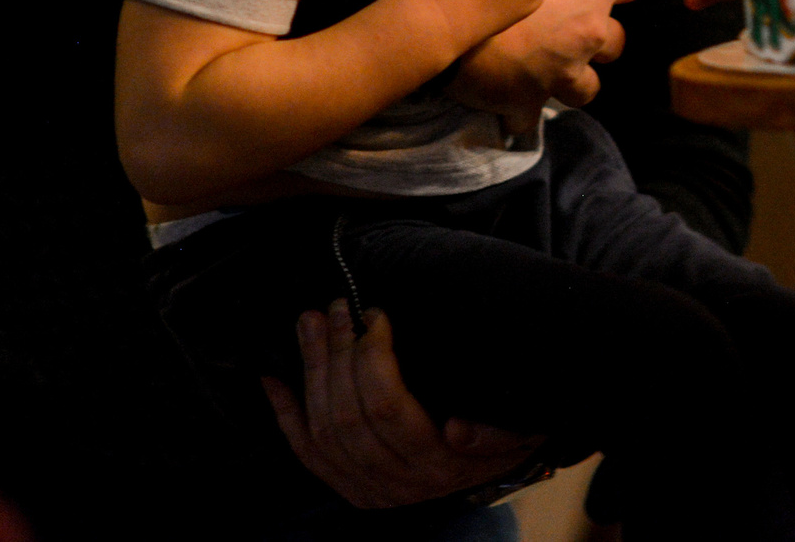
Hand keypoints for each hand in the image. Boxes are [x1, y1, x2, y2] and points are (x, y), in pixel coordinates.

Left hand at [263, 299, 543, 508]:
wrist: (491, 471)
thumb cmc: (507, 434)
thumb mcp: (520, 430)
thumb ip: (496, 432)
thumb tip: (458, 431)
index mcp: (437, 466)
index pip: (388, 410)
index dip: (373, 358)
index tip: (376, 315)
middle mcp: (398, 484)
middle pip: (349, 416)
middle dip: (339, 353)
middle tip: (338, 306)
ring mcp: (368, 489)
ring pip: (323, 430)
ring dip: (313, 370)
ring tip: (310, 321)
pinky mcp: (348, 488)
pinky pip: (306, 453)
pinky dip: (286, 414)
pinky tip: (273, 378)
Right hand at [443, 0, 640, 119]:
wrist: (449, 15)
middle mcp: (592, 30)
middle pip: (616, 39)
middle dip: (597, 35)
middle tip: (566, 29)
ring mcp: (568, 70)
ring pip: (591, 85)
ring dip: (574, 76)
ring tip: (549, 67)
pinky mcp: (536, 100)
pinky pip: (535, 115)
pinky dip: (526, 107)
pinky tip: (512, 98)